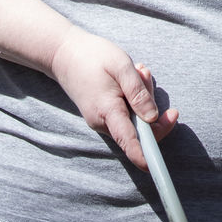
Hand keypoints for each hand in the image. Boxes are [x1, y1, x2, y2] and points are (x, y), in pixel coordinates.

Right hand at [50, 28, 177, 168]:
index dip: (145, 156)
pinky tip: (129, 77)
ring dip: (142, 97)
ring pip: (135, 118)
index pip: (129, 142)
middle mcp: (104, 122)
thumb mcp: (121, 66)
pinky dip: (133, 97)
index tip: (158, 168)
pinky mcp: (103, 114)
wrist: (63, 54)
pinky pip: (127, 112)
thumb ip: (138, 92)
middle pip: (140, 128)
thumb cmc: (93, 56)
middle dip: (151, 104)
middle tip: (144, 74)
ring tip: (135, 71)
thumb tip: (153, 118)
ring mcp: (102, 120)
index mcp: (108, 111)